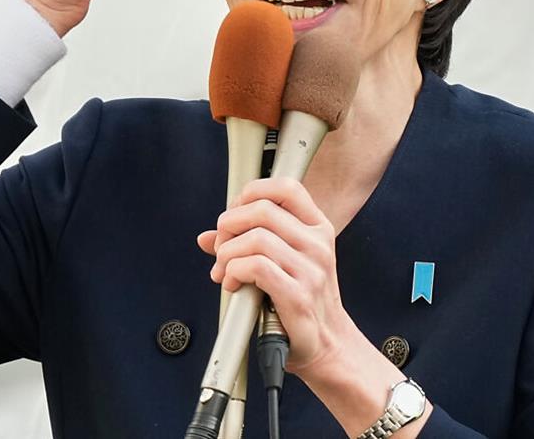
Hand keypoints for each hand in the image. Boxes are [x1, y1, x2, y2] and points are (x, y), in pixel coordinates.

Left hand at [197, 178, 355, 376]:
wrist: (327, 345)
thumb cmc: (304, 302)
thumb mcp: (284, 263)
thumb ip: (247, 243)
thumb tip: (206, 238)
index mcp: (317, 228)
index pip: (286, 188)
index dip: (251, 193)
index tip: (234, 213)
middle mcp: (317, 244)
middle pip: (261, 209)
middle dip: (229, 226)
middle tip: (222, 247)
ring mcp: (311, 269)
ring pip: (254, 238)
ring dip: (227, 254)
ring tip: (225, 271)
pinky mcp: (298, 295)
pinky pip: (254, 267)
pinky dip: (233, 272)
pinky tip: (233, 284)